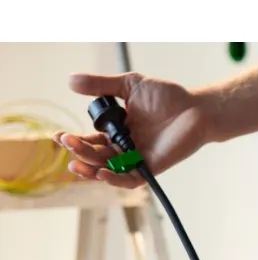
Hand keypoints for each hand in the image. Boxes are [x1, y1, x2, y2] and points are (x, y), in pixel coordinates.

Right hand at [54, 72, 208, 188]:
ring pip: (108, 170)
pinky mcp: (151, 167)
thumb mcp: (129, 86)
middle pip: (96, 156)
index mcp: (117, 130)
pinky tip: (102, 173)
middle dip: (79, 152)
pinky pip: (130, 179)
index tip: (59, 136)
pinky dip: (115, 179)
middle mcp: (125, 147)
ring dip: (91, 168)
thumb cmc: (167, 96)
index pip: (90, 140)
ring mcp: (137, 158)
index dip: (74, 141)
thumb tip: (70, 81)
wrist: (195, 108)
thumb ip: (101, 85)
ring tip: (77, 163)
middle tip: (67, 142)